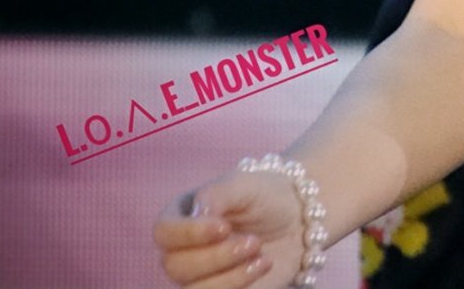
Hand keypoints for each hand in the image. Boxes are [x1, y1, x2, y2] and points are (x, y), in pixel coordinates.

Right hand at [152, 173, 304, 286]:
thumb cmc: (265, 195)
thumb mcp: (244, 184)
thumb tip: (196, 214)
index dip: (190, 234)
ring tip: (261, 254)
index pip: (164, 232)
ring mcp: (198, 274)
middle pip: (176, 266)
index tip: (225, 227)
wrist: (299, 220)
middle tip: (254, 241)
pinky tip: (263, 264)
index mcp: (181, 215)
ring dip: (230, 276)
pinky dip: (238, 285)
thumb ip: (216, 194)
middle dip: (217, 257)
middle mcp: (182, 248)